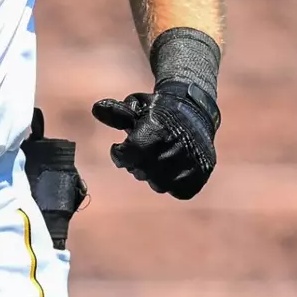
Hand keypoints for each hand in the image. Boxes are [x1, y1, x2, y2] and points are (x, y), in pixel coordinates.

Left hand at [91, 81, 219, 199]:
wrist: (195, 110)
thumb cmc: (158, 110)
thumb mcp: (137, 105)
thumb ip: (116, 112)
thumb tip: (96, 110)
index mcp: (155, 131)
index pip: (128, 156)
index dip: (120, 154)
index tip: (120, 148)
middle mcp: (173, 149)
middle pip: (142, 173)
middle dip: (135, 165)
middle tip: (140, 154)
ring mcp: (190, 163)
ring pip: (160, 185)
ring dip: (153, 176)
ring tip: (154, 161)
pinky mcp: (201, 174)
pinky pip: (180, 191)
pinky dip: (172, 184)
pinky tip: (170, 169)